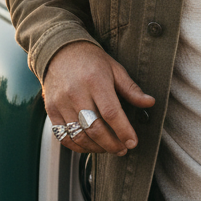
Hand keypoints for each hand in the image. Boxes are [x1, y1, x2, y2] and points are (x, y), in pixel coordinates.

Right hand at [43, 41, 154, 156]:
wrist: (60, 51)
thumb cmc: (91, 61)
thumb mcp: (115, 69)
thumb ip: (131, 89)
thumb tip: (150, 102)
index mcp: (95, 80)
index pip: (111, 113)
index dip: (123, 131)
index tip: (133, 142)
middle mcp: (75, 93)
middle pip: (95, 128)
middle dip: (112, 144)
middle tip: (123, 149)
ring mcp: (61, 103)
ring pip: (79, 136)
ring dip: (97, 148)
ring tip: (109, 148)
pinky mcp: (51, 110)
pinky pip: (63, 136)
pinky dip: (78, 147)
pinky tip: (91, 146)